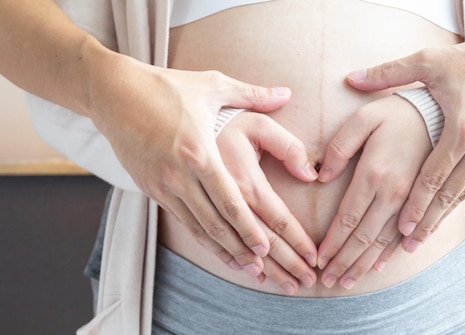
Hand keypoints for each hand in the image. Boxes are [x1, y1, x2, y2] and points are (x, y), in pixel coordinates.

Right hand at [88, 57, 314, 275]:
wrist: (112, 93)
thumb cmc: (166, 87)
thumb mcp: (212, 85)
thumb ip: (253, 95)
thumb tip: (287, 93)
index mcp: (202, 153)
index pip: (233, 203)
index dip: (251, 230)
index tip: (269, 250)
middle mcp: (183, 177)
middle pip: (220, 224)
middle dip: (246, 251)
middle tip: (268, 272)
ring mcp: (165, 186)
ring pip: (200, 229)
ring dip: (226, 252)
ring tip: (249, 270)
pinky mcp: (152, 189)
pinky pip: (182, 221)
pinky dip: (203, 240)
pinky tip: (219, 250)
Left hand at [316, 94, 431, 288]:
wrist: (444, 111)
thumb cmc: (398, 111)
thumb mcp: (364, 117)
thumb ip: (339, 145)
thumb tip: (320, 176)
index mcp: (374, 173)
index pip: (348, 219)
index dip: (333, 244)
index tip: (319, 261)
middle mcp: (394, 192)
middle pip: (364, 237)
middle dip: (344, 262)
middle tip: (327, 282)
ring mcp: (414, 200)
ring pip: (385, 241)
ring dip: (365, 264)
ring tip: (348, 282)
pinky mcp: (428, 200)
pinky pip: (408, 234)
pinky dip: (391, 253)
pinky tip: (379, 266)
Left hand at [345, 34, 464, 250]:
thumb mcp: (428, 61)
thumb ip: (387, 73)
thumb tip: (349, 79)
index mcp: (458, 128)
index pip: (428, 179)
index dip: (412, 207)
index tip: (396, 229)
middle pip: (443, 197)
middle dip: (420, 226)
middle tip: (402, 247)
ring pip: (458, 197)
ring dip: (436, 221)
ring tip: (415, 242)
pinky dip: (452, 205)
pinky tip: (438, 217)